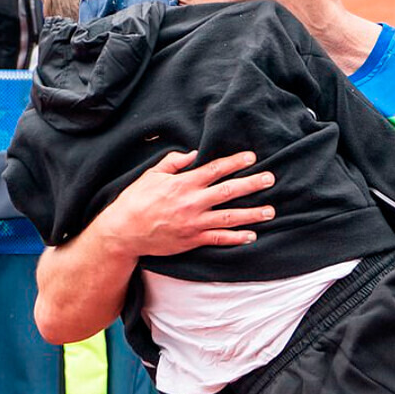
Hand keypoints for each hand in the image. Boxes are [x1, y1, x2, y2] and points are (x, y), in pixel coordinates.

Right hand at [94, 150, 275, 258]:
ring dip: (252, 213)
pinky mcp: (193, 239)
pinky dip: (236, 238)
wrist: (124, 231)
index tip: (251, 157)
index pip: (215, 169)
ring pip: (230, 217)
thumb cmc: (135, 201)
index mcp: (183, 183)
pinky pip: (219, 239)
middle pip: (229, 191)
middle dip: (252, 184)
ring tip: (270, 211)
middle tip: (270, 179)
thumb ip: (173, 162)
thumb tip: (192, 154)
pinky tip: (251, 235)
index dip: (235, 162)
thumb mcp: (151, 175)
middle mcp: (193, 202)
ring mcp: (194, 222)